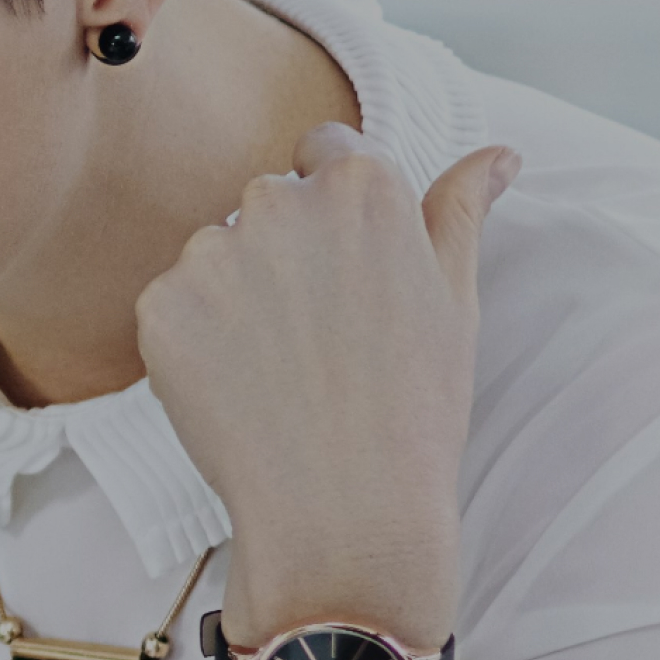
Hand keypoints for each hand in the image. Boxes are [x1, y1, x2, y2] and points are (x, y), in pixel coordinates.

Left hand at [136, 128, 512, 640]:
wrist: (345, 509)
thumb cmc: (414, 409)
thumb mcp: (455, 300)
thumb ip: (461, 212)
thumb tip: (498, 154)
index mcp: (361, 185)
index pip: (325, 150)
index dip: (331, 214)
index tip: (341, 271)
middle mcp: (282, 201)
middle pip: (267, 204)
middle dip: (285, 255)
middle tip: (318, 340)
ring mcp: (214, 252)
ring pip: (215, 255)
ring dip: (235, 297)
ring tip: (280, 370)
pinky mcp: (161, 306)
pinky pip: (172, 307)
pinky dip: (193, 343)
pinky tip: (237, 390)